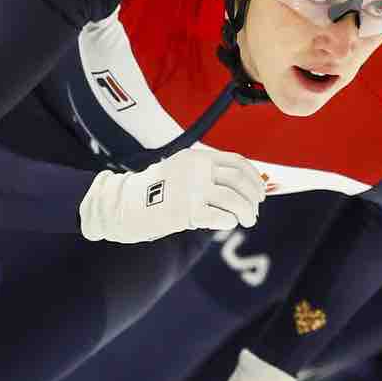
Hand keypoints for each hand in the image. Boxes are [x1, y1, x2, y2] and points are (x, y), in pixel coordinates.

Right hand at [78, 144, 264, 243]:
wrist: (121, 205)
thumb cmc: (153, 192)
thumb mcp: (180, 172)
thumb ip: (206, 176)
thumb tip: (242, 190)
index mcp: (196, 157)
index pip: (237, 163)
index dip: (253, 178)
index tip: (260, 192)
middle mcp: (196, 170)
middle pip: (239, 181)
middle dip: (253, 197)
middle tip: (254, 211)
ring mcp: (191, 190)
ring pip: (234, 200)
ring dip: (247, 212)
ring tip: (247, 220)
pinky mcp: (186, 212)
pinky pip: (220, 217)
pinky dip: (230, 221)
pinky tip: (228, 223)